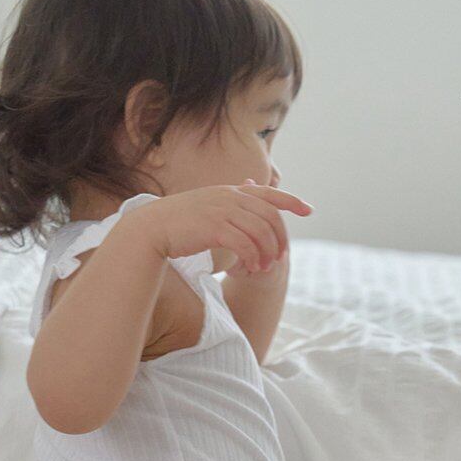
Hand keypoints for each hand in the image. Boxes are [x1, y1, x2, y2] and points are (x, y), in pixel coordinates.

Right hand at [134, 180, 312, 275]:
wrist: (152, 228)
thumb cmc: (178, 224)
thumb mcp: (207, 210)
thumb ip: (228, 209)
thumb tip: (244, 218)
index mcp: (230, 192)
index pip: (269, 193)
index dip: (291, 201)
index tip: (308, 210)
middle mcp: (229, 197)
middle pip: (269, 215)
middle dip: (280, 237)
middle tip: (280, 257)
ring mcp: (222, 211)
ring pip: (260, 231)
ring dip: (266, 252)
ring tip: (264, 268)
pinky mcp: (214, 228)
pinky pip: (244, 243)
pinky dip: (252, 258)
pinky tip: (250, 269)